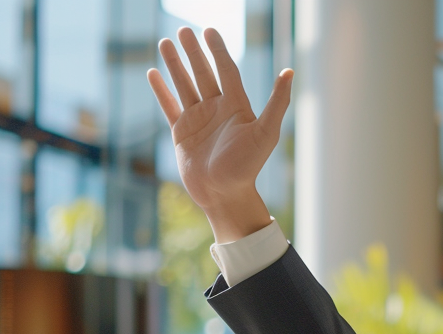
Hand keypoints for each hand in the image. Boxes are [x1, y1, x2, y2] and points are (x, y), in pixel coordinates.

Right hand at [148, 27, 292, 241]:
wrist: (224, 195)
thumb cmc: (247, 166)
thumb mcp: (266, 133)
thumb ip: (277, 102)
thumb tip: (290, 72)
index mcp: (236, 106)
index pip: (226, 70)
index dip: (218, 50)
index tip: (209, 30)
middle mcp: (217, 109)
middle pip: (203, 73)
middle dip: (193, 52)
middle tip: (183, 30)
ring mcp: (198, 120)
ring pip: (184, 85)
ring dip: (175, 64)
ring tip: (166, 42)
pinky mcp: (181, 133)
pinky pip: (169, 106)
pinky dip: (161, 90)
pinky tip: (152, 73)